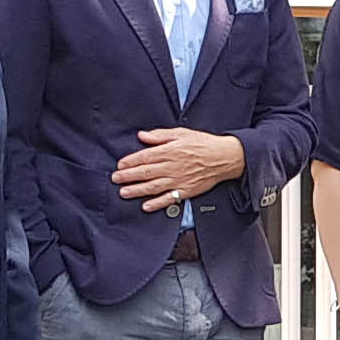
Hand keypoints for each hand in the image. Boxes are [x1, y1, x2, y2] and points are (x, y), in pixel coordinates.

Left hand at [114, 127, 246, 208]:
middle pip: (146, 172)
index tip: (120, 165)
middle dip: (128, 177)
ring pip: (154, 187)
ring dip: (137, 190)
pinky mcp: (186, 191)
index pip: (145, 157)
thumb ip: (160, 135)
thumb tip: (142, 136)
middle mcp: (172, 166)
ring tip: (123, 193)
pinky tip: (146, 206)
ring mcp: (179, 180)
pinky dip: (157, 203)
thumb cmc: (203, 143)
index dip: (131, 162)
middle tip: (115, 179)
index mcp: (170, 151)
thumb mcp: (181, 133)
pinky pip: (169, 199)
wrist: (224, 158)